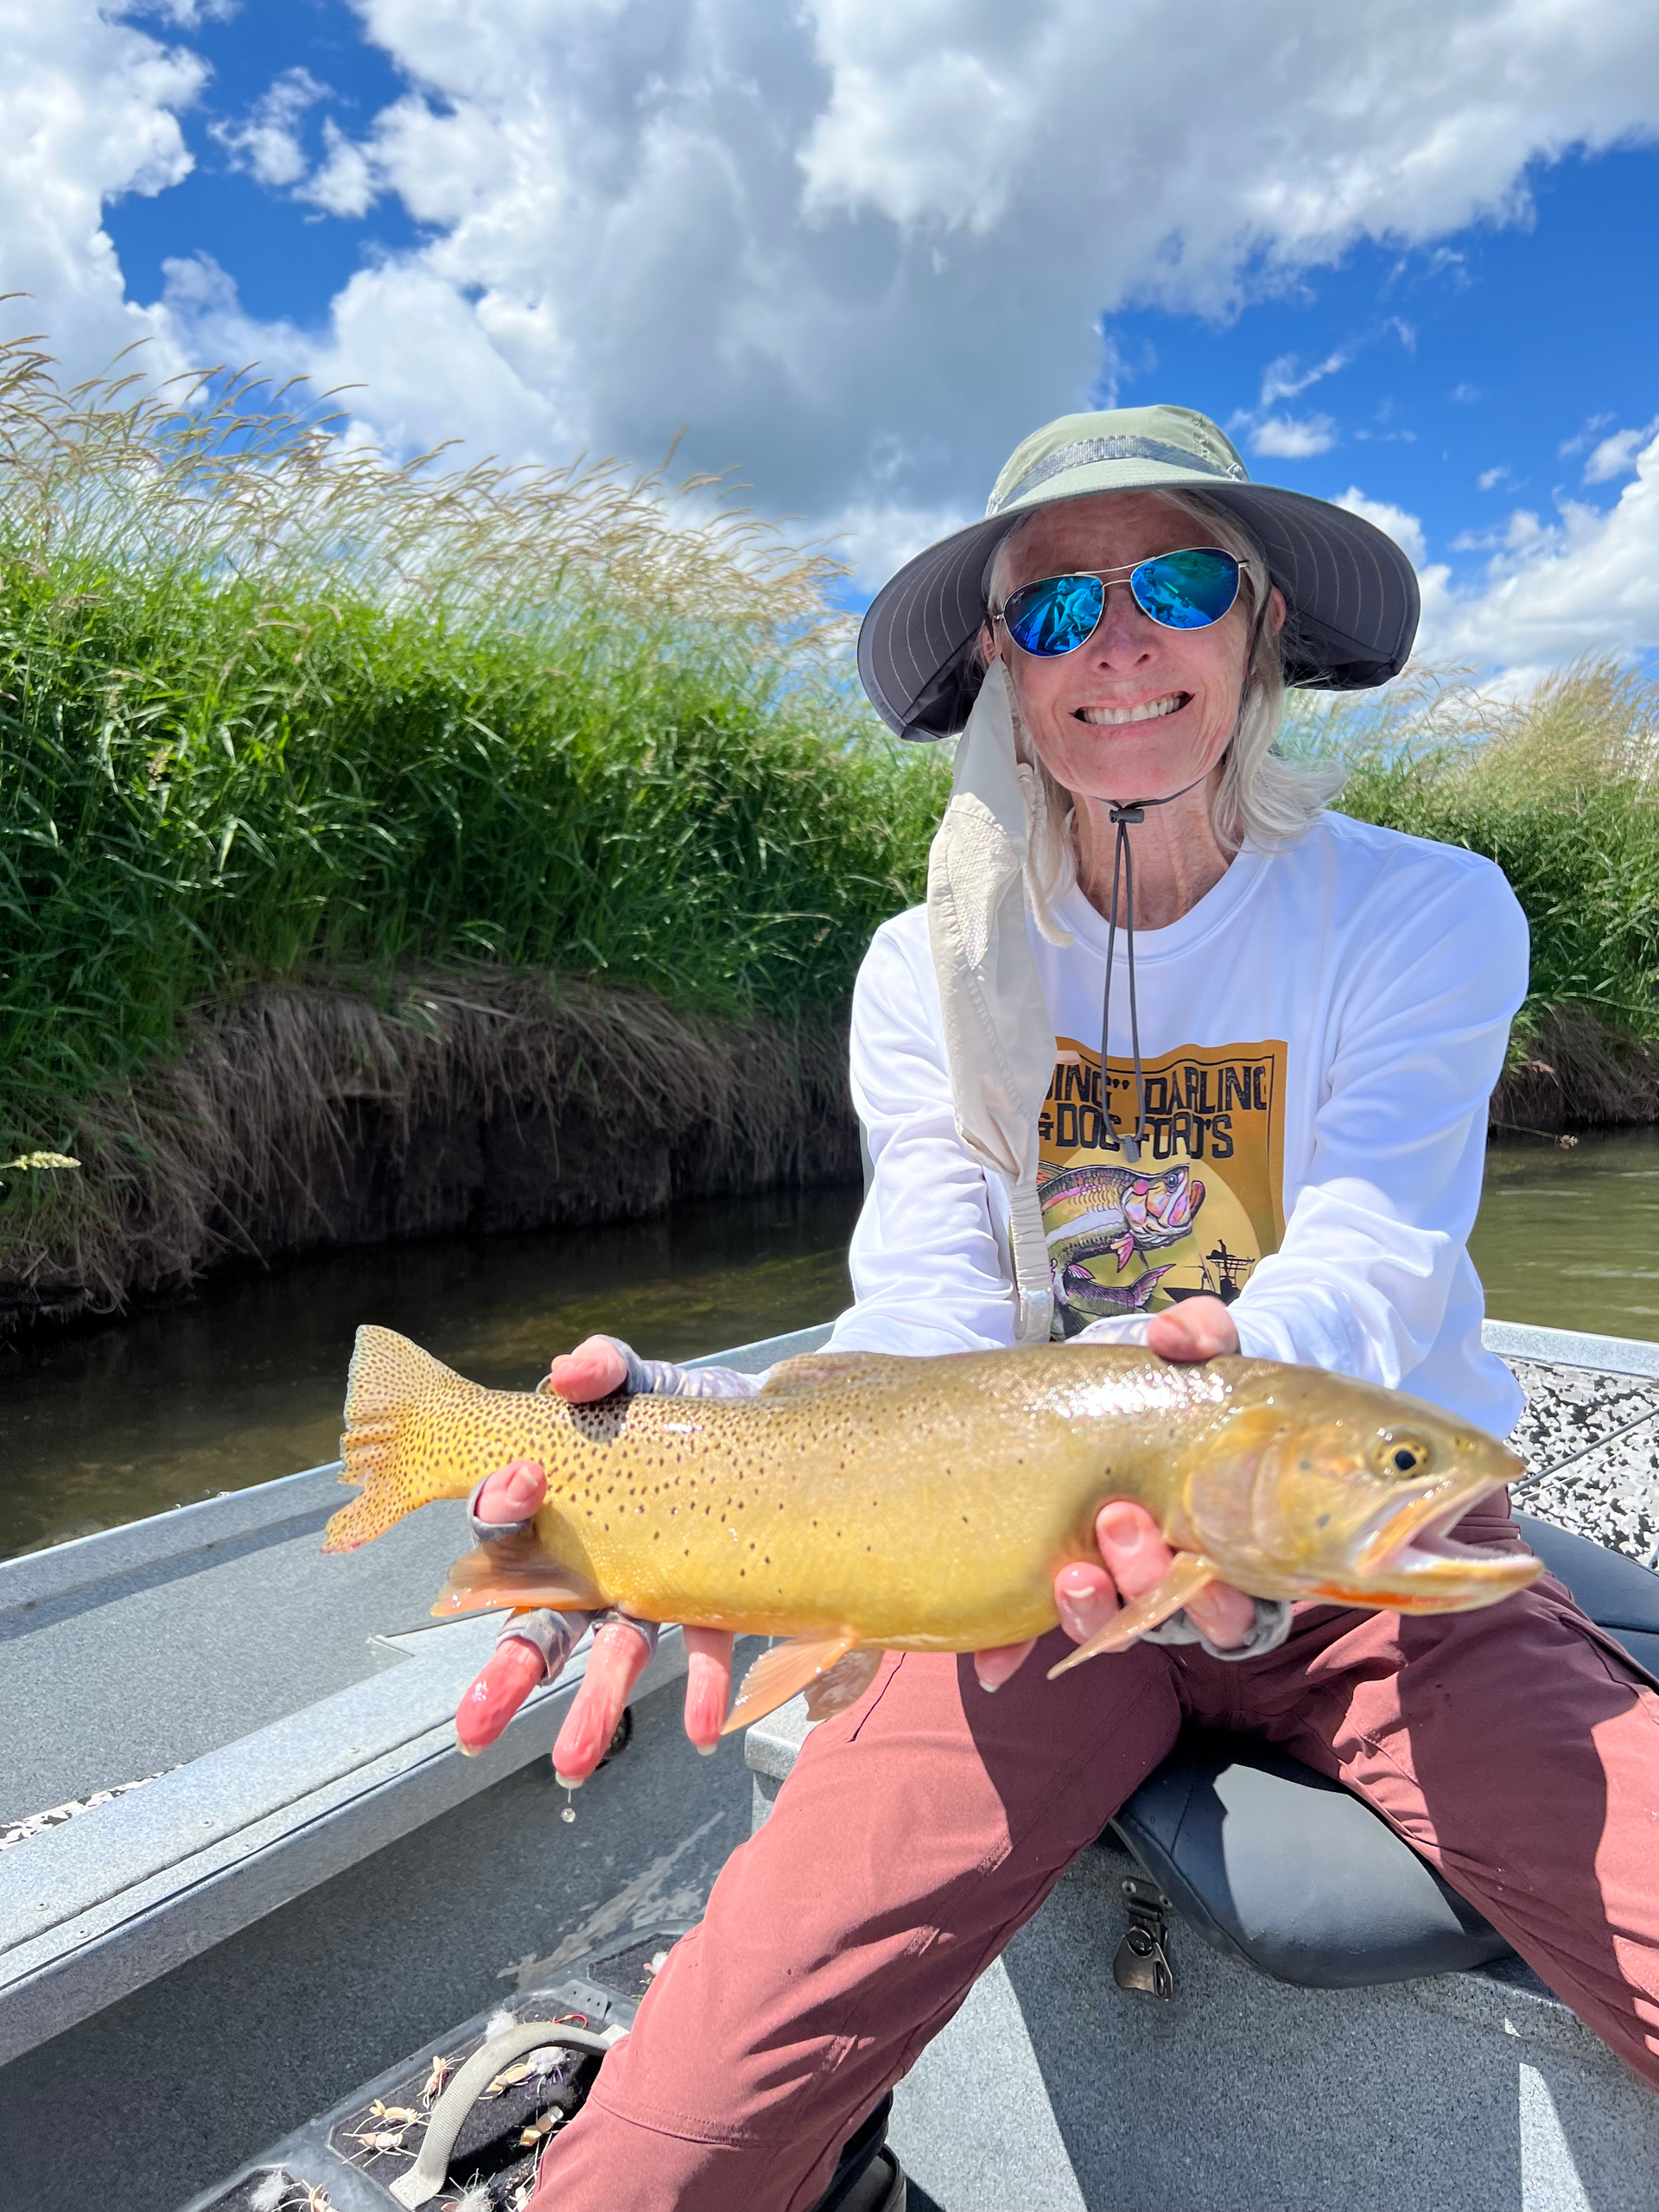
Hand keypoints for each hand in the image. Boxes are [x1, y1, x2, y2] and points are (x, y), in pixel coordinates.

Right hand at [453, 1336, 735, 1781]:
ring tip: (573, 1765)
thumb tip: (568, 1370)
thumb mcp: (642, 1380)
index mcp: (563, 1508)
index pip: (508, 1521)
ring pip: (610, 1656)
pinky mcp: (713, 1602)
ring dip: (591, 1708)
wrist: (767, 1424)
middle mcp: (597, 1564)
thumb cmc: (678, 1409)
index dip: (499, 1508)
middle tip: (475, 1726)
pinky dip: (703, 1691)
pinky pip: (704, 1653)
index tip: (518, 1482)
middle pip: (539, 1622)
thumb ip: (603, 1368)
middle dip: (506, 1674)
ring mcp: (652, 1591)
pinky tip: (707, 1729)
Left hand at [973, 1293, 1250, 1689]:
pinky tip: (992, 1663)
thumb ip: (1199, 1336)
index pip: (1239, 1603)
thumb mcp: (1191, 1356)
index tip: (1192, 1546)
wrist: (1112, 1394)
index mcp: (1225, 1542)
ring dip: (1089, 1613)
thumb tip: (1176, 1336)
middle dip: (1144, 1581)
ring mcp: (1115, 1591)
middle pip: (1172, 1620)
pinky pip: (1033, 1635)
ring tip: (1065, 1575)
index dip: (1222, 1598)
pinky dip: (1011, 1649)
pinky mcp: (1057, 1586)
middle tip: (1115, 1522)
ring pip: (1110, 1629)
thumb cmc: (1168, 1386)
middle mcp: (1174, 1581)